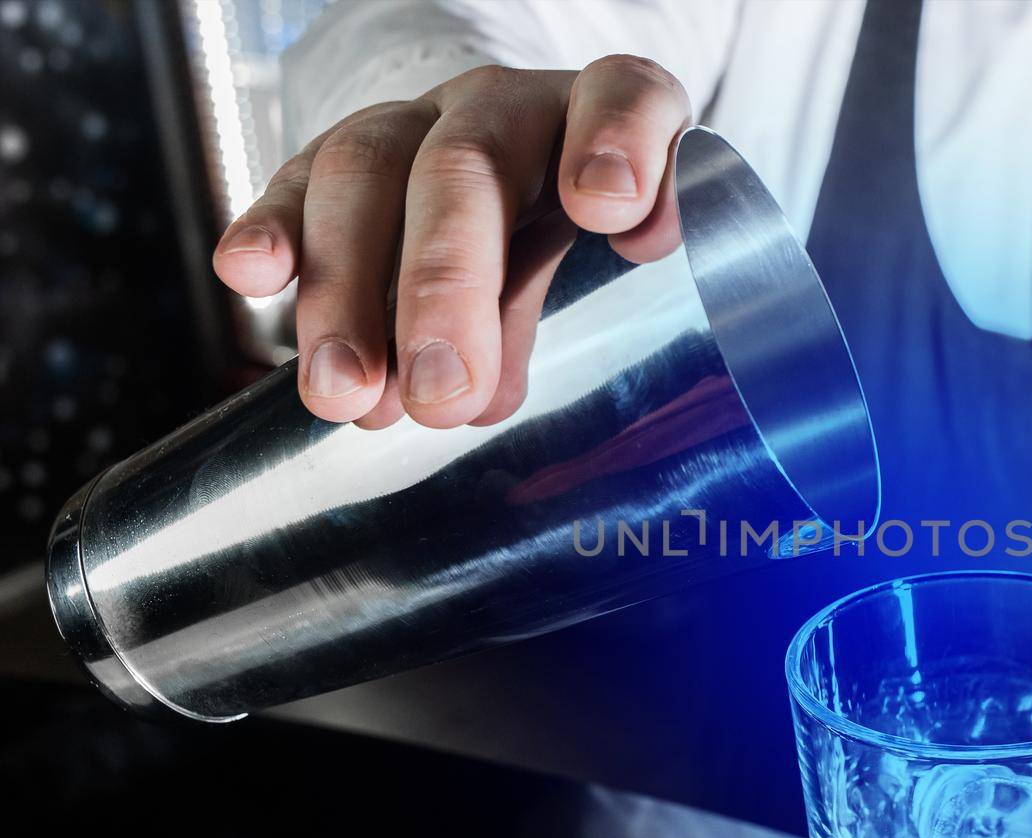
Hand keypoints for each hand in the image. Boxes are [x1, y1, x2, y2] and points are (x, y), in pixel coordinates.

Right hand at [211, 57, 689, 428]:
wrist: (542, 171)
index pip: (624, 96)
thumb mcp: (629, 249)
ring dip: (348, 292)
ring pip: (368, 172)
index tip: (610, 212)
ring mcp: (423, 124)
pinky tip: (249, 275)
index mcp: (603, 114)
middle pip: (466, 165)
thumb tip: (520, 362)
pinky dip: (273, 228)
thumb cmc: (598, 220)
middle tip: (441, 394)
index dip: (618, 145)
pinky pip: (301, 180)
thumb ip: (604, 291)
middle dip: (445, 283)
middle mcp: (509, 106)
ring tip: (346, 394)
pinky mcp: (349, 158)